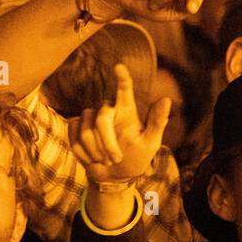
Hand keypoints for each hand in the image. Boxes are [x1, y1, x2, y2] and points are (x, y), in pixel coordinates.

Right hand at [68, 63, 170, 182]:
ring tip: (105, 160)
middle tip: (115, 159)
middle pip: (101, 121)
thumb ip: (157, 122)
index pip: (124, 90)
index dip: (122, 79)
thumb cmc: (136, 157)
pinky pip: (74, 140)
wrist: (115, 175)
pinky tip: (92, 159)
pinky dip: (84, 155)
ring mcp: (88, 118)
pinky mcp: (75, 128)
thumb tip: (166, 100)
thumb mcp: (150, 143)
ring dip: (96, 153)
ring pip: (86, 133)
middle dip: (107, 144)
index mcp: (126, 110)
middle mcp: (107, 110)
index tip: (119, 67)